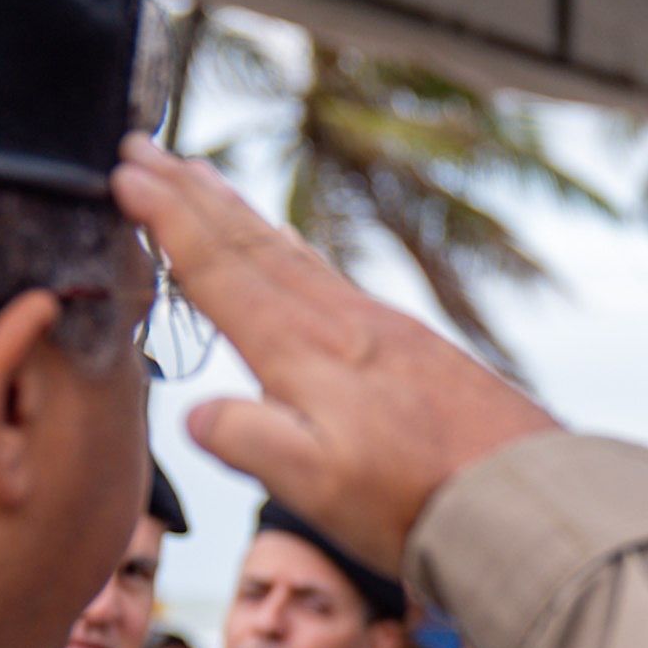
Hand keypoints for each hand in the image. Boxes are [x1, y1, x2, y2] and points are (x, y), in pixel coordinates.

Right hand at [111, 136, 558, 571]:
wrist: (523, 495)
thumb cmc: (417, 500)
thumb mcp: (316, 484)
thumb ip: (250, 441)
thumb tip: (194, 413)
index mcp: (303, 349)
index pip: (219, 269)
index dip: (168, 220)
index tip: (125, 172)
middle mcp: (339, 321)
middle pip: (251, 243)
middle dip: (193, 195)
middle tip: (145, 147)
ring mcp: (379, 328)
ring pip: (292, 252)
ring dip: (239, 212)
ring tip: (202, 177)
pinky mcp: (410, 346)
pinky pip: (330, 275)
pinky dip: (292, 248)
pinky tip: (292, 250)